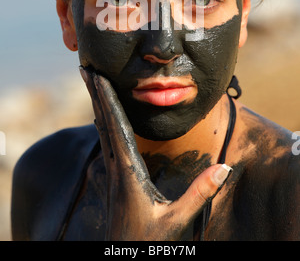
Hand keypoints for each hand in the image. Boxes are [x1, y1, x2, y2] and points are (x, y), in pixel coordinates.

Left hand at [80, 67, 231, 240]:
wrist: (123, 260)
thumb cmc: (148, 243)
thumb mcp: (176, 220)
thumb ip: (199, 193)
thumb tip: (224, 169)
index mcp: (127, 171)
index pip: (116, 126)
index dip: (106, 98)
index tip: (97, 75)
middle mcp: (114, 167)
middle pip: (102, 122)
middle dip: (94, 93)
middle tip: (83, 66)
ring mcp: (110, 173)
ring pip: (100, 130)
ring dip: (96, 104)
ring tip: (90, 83)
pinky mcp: (112, 179)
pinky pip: (104, 142)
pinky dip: (102, 122)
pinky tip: (101, 118)